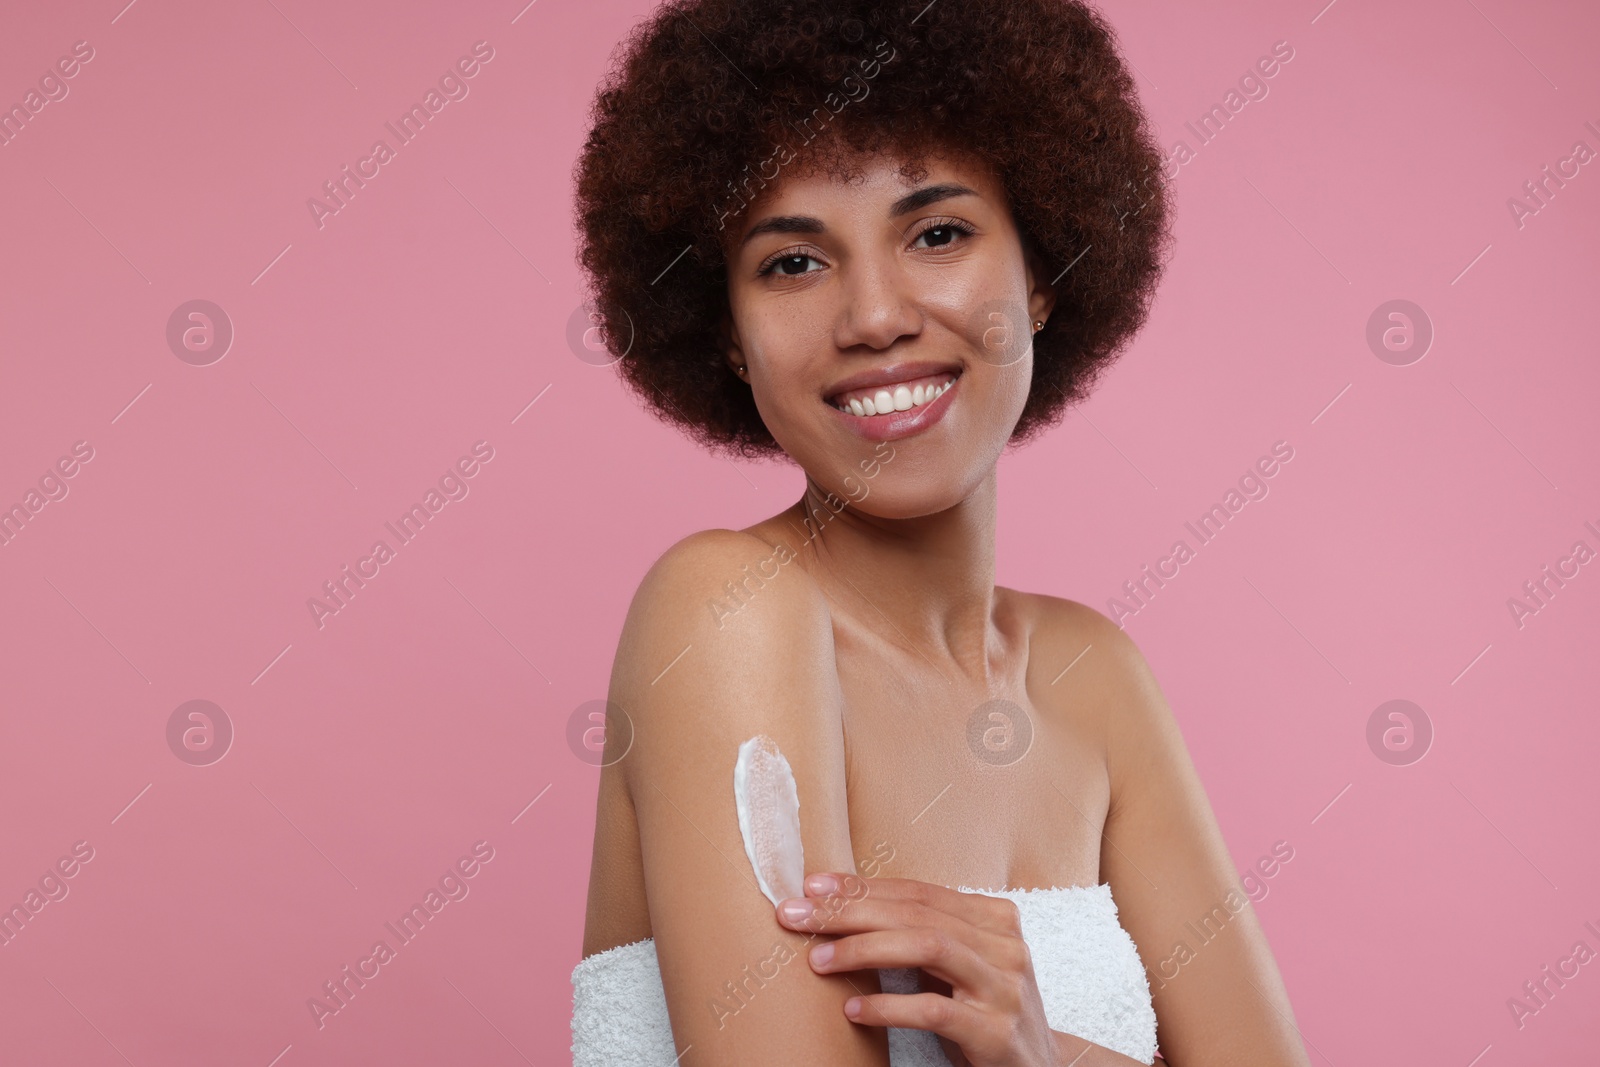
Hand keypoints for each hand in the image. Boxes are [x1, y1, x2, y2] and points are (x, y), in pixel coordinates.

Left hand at [776, 872, 1059, 1066]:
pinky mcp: (997, 1032)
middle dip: (851, 911)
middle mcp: (1004, 945)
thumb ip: (920, 936)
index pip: (918, 892)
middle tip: (798, 915)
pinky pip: (935, 1010)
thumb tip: (842, 906)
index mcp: (994, 918)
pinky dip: (889, 1007)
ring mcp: (1005, 987)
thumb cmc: (983, 1013)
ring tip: (819, 960)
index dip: (863, 887)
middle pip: (917, 913)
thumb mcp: (957, 968)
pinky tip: (853, 1011)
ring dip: (864, 949)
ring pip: (928, 946)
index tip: (812, 886)